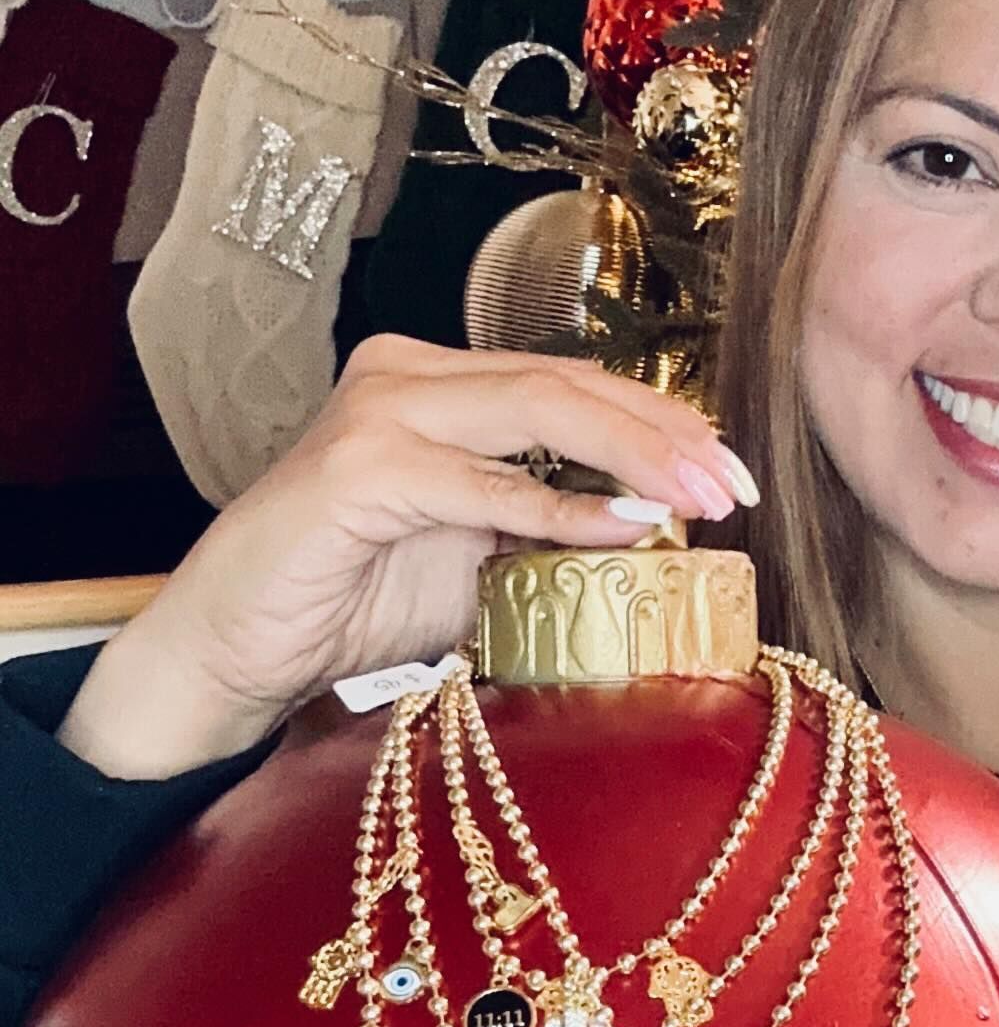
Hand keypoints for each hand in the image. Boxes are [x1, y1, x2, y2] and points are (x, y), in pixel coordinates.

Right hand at [55, 335, 757, 779]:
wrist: (232, 650)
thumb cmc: (345, 604)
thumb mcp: (474, 566)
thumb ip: (547, 537)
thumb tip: (651, 540)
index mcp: (440, 384)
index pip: (574, 384)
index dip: (661, 424)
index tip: (733, 475)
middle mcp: (409, 376)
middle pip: (568, 383)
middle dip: (666, 434)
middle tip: (736, 485)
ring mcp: (380, 414)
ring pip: (538, 410)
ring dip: (632, 458)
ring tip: (698, 499)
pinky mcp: (356, 471)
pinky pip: (482, 483)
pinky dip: (558, 508)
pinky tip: (621, 527)